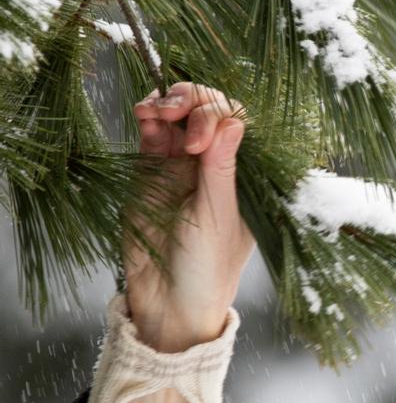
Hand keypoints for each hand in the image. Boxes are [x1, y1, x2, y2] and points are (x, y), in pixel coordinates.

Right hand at [124, 82, 255, 352]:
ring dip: (167, 102)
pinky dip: (148, 118)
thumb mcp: (218, 218)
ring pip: (177, 116)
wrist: (168, 302)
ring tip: (156, 110)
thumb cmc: (206, 269)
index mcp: (243, 174)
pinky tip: (145, 115)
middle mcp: (215, 164)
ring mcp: (181, 164)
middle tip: (175, 112)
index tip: (201, 139)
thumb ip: (220, 169)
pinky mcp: (151, 171)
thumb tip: (234, 121)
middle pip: (207, 110)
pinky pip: (152, 134)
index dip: (218, 115)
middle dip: (192, 100)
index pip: (237, 122)